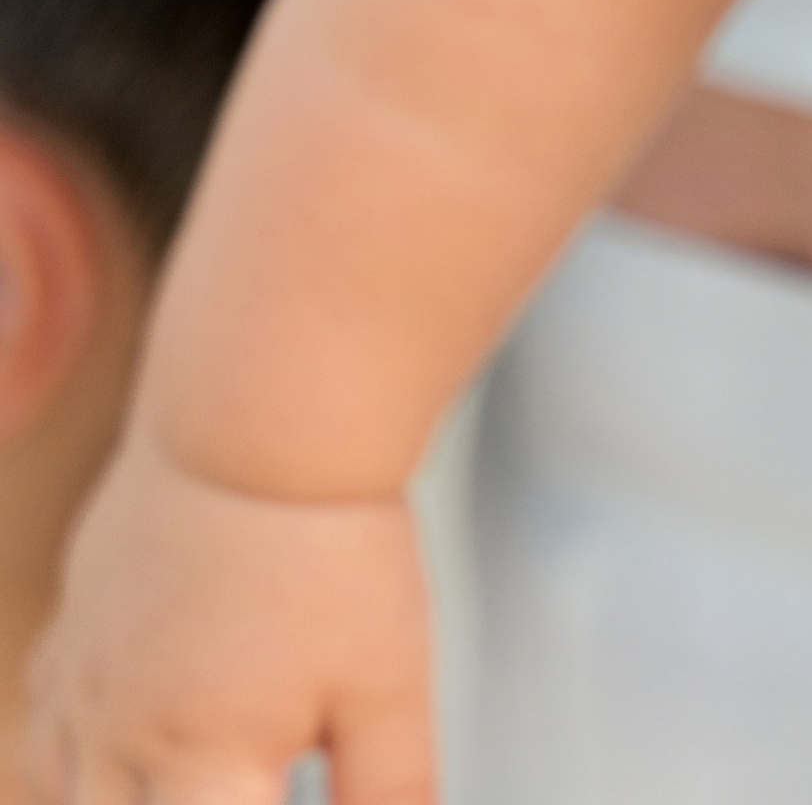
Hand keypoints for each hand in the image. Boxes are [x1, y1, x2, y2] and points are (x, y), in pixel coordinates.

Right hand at [30, 431, 433, 804]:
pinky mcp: (73, 635)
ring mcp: (84, 689)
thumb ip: (389, 788)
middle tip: (249, 778)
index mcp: (201, 769)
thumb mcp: (391, 685)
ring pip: (63, 800)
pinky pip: (42, 735)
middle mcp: (122, 742)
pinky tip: (128, 751)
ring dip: (122, 803)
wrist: (261, 423)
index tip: (283, 791)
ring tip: (189, 776)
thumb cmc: (331, 546)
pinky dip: (73, 767)